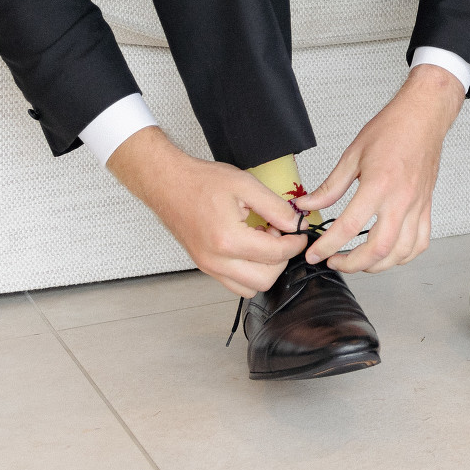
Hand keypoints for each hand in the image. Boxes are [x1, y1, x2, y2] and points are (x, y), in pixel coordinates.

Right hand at [107, 125, 307, 297]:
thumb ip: (276, 207)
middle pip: (265, 280)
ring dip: (265, 268)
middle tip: (281, 235)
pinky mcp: (205, 266)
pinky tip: (250, 245)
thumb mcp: (246, 185)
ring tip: (263, 240)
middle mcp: (216, 261)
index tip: (300, 232)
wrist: (169, 185)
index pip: (276, 255)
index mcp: (228, 240)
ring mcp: (208, 267)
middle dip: (281, 259)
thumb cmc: (201, 182)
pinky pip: (234, 282)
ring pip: (249, 288)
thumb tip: (296, 223)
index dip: (295, 243)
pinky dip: (249, 270)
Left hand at [292, 64, 464, 272]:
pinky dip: (403, 256)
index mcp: (378, 185)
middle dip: (351, 264)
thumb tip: (307, 205)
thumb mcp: (353, 155)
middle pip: (378, 249)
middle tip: (334, 262)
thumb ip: (330, 187)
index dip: (327, 246)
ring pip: (400, 252)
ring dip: (377, 265)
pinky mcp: (426, 206)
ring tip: (358, 261)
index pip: (348, 227)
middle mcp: (401, 199)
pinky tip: (389, 253)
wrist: (424, 117)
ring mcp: (417, 205)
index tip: (314, 254)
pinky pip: (420, 242)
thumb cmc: (392, 129)